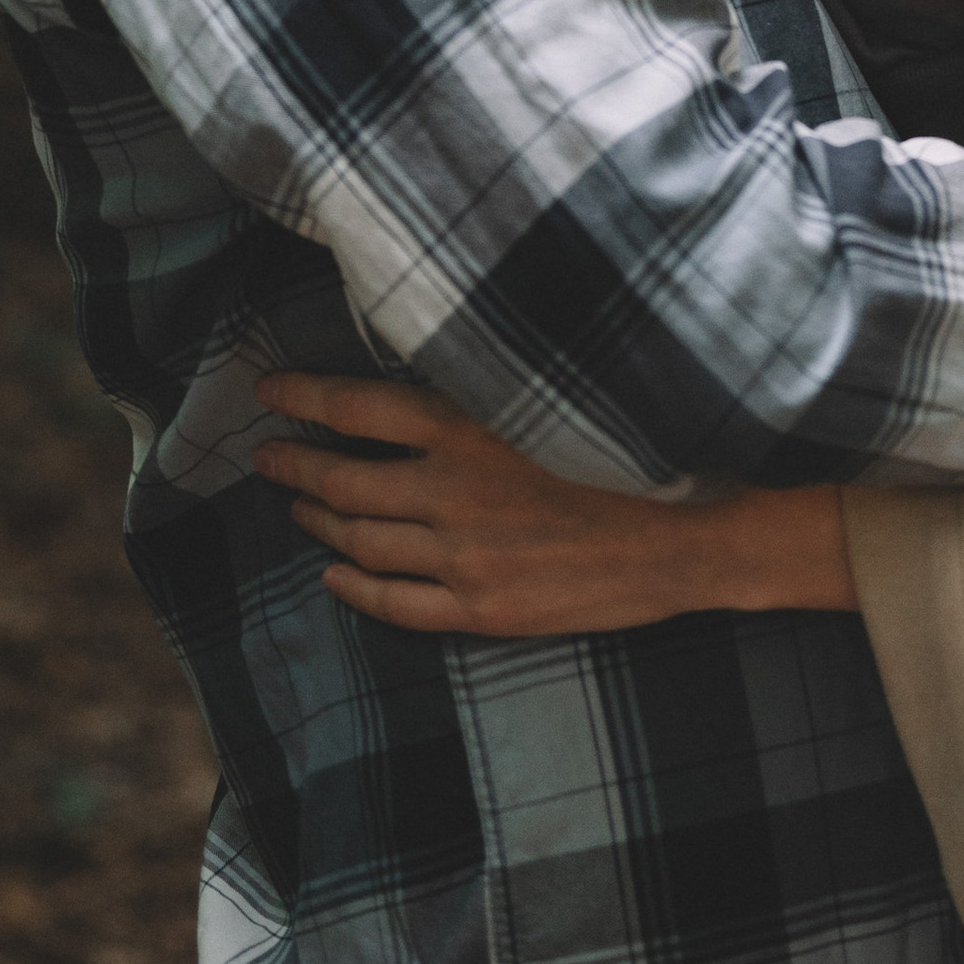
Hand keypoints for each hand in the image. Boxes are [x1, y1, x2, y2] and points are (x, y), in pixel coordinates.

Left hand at [252, 373, 855, 634]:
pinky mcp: (484, 609)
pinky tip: (335, 578)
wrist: (697, 530)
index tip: (268, 391)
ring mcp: (464, 557)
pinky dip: (354, 589)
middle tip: (266, 457)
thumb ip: (488, 380)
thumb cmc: (634, 442)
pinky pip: (395, 604)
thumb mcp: (556, 385)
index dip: (303, 397)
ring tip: (298, 509)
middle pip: (343, 479)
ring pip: (360, 542)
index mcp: (469, 424)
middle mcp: (452, 491)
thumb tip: (432, 355)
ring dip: (319, 523)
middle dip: (295, 465)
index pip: (356, 405)